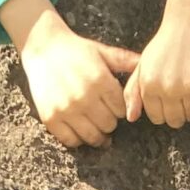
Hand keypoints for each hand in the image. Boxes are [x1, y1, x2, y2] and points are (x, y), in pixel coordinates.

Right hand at [14, 4, 137, 146]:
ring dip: (97, 134)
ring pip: (92, 137)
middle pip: (109, 125)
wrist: (43, 48)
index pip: (121, 110)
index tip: (113, 104)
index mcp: (99, 80)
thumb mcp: (102, 51)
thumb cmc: (76, 50)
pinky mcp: (51, 118)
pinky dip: (78, 139)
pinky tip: (80, 129)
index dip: (119, 108)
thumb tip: (146, 65)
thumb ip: (125, 61)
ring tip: (95, 126)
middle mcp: (84, 96)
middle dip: (109, 121)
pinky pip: (71, 141)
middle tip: (103, 114)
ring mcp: (66, 109)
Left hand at [125, 0, 189, 127]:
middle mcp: (168, 88)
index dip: (166, 110)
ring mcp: (189, 86)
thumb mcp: (143, 64)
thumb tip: (130, 117)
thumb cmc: (166, 42)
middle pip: (176, 121)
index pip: (158, 119)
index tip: (171, 98)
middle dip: (181, 111)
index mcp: (149, 85)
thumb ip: (134, 91)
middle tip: (184, 92)